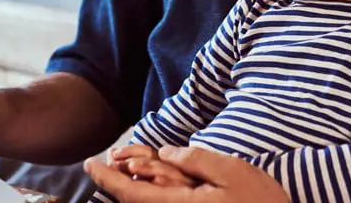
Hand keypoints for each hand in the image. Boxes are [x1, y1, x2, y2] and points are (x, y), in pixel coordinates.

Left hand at [85, 146, 287, 202]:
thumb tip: (163, 153)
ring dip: (130, 191)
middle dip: (115, 184)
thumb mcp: (230, 170)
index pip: (130, 194)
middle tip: (103, 164)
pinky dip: (148, 196)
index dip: (106, 178)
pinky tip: (150, 184)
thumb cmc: (261, 202)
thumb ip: (193, 159)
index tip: (90, 163)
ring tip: (122, 171)